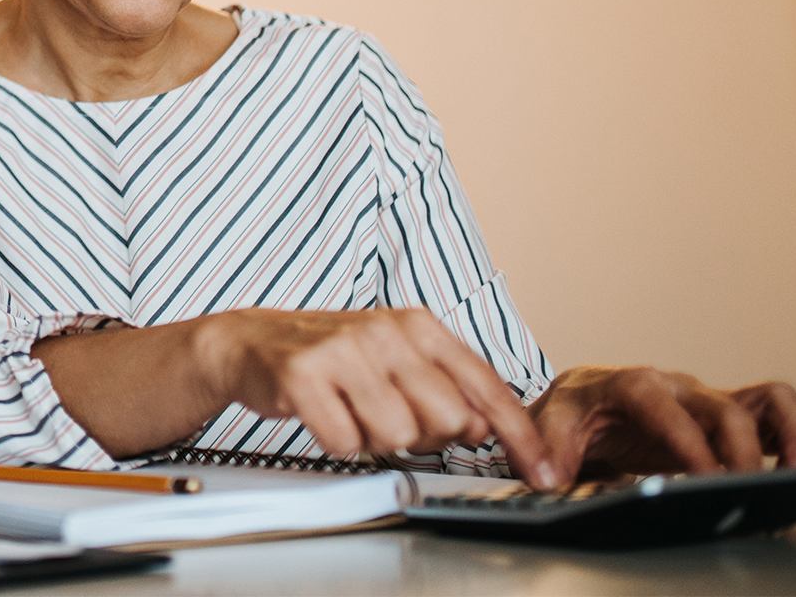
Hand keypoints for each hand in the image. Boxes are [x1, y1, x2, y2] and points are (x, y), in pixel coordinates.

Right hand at [197, 308, 555, 484]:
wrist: (253, 341)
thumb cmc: (334, 356)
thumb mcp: (398, 360)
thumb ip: (447, 389)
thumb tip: (485, 426)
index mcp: (418, 326)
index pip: (485, 386)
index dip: (519, 435)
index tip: (541, 470)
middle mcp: (385, 331)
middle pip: (446, 420)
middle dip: (424, 436)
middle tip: (389, 417)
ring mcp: (343, 350)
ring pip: (397, 435)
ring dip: (374, 439)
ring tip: (353, 412)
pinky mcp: (303, 374)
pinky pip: (344, 442)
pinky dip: (337, 441)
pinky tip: (325, 415)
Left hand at [528, 366, 795, 487]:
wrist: (583, 403)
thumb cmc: (573, 412)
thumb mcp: (550, 424)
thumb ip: (551, 447)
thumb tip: (551, 475)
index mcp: (630, 384)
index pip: (660, 404)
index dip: (685, 438)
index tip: (703, 473)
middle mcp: (675, 386)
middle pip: (719, 406)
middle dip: (736, 449)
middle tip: (743, 488)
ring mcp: (704, 400)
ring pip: (758, 400)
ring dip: (785, 430)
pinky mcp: (723, 417)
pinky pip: (769, 411)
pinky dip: (791, 431)